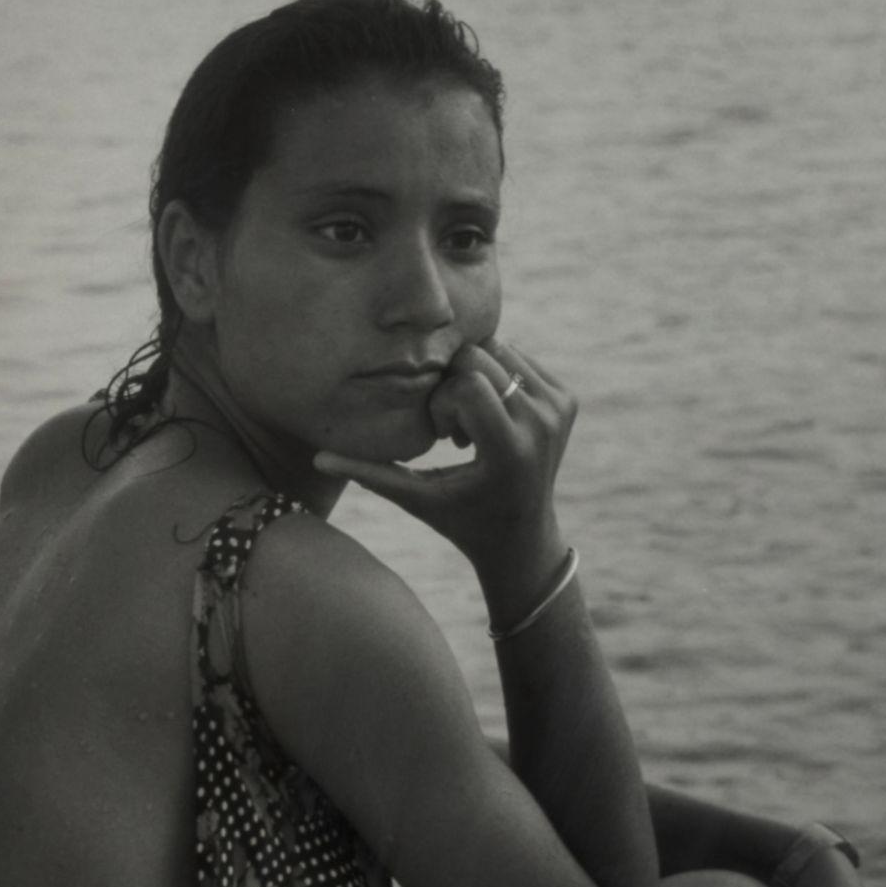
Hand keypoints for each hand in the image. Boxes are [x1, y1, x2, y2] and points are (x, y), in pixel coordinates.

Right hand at [316, 342, 576, 583]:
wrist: (521, 536)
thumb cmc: (459, 520)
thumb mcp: (415, 498)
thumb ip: (369, 472)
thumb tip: (317, 455)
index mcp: (509, 448)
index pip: (470, 384)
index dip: (444, 400)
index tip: (445, 436)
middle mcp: (541, 423)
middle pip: (483, 358)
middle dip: (455, 383)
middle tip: (455, 430)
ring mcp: (559, 409)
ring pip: (501, 350)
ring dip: (474, 378)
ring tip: (473, 426)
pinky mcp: (568, 400)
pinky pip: (519, 358)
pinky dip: (495, 378)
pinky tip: (490, 419)